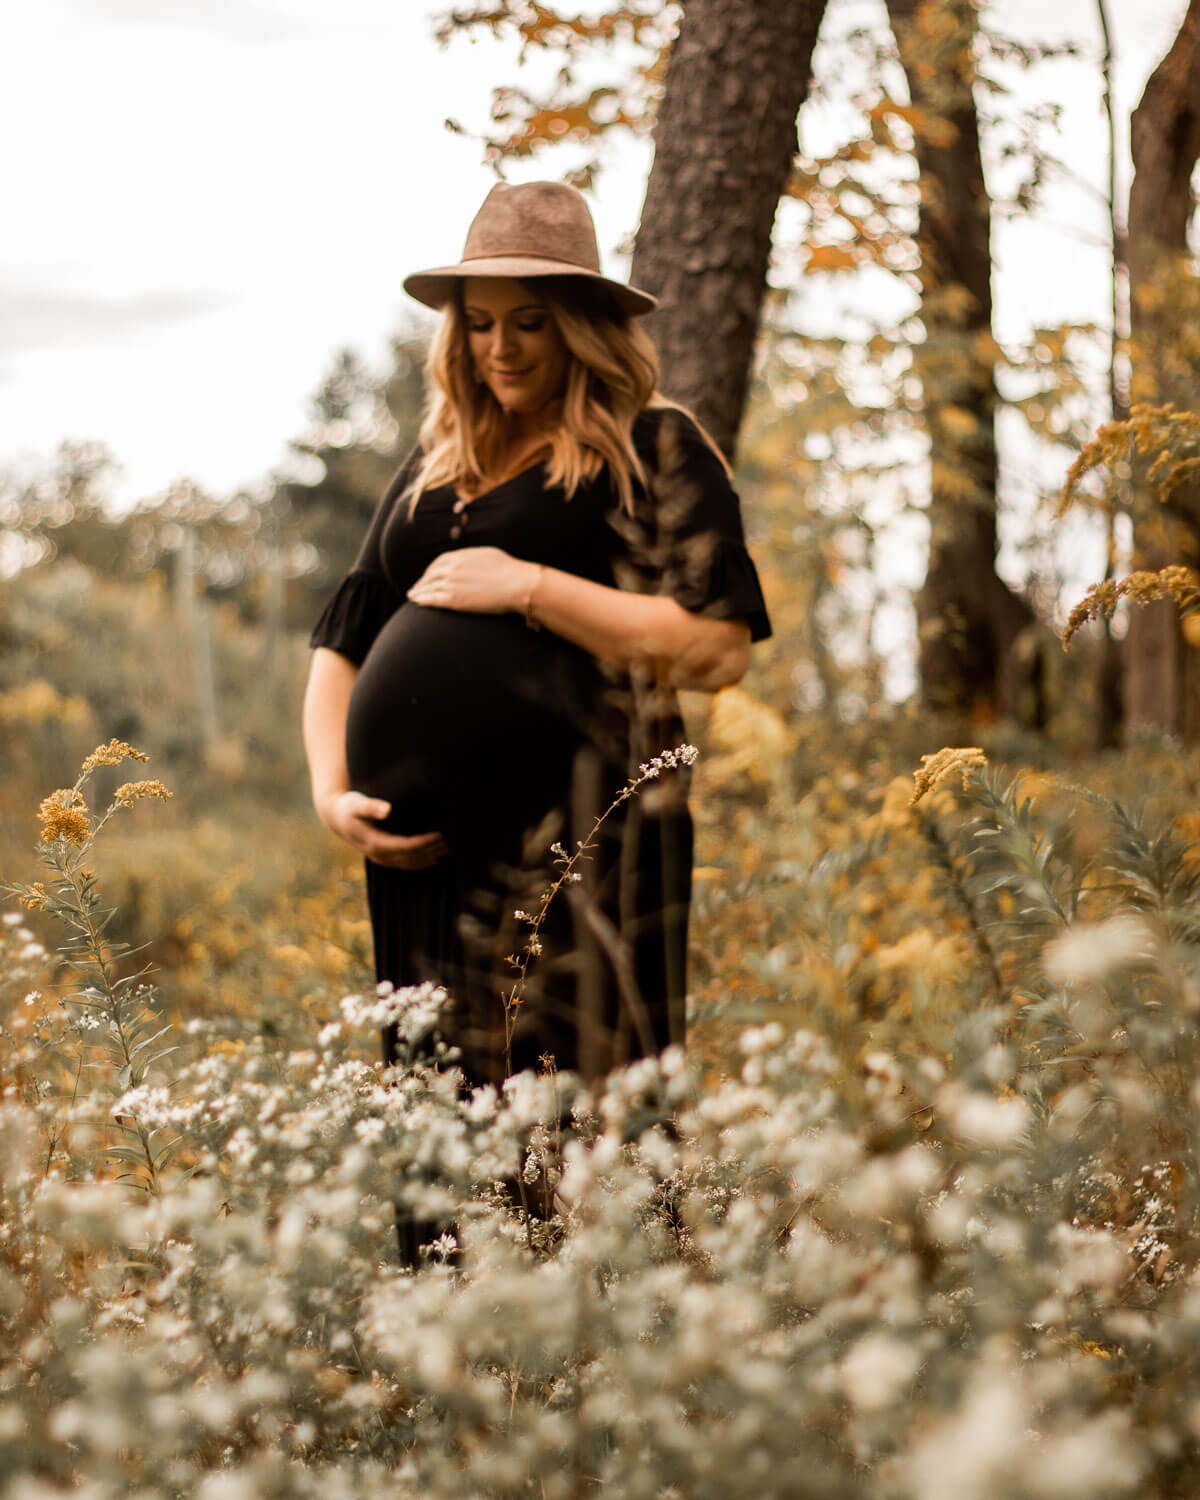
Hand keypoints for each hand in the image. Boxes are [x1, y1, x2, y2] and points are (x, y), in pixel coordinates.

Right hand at [318, 790, 446, 868]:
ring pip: (408, 864)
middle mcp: (378, 854)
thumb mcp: (357, 803)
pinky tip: (432, 860)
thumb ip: (372, 806)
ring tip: (446, 850)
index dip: (423, 843)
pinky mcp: (382, 858)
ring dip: (427, 858)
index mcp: (374, 842)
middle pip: (409, 857)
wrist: (336, 817)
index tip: (438, 836)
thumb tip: (387, 809)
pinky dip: (419, 863)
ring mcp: (380, 858)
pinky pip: (404, 864)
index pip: (405, 847)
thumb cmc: (349, 806)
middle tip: (449, 842)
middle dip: (430, 851)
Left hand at [406, 546, 536, 614]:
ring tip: (412, 596)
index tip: (428, 575)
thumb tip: (466, 559)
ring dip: (418, 591)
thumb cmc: (508, 569)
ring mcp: (452, 584)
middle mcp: (452, 568)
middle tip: (416, 587)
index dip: (431, 570)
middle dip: (422, 581)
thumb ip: (472, 556)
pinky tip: (417, 602)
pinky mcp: (455, 600)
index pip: (439, 562)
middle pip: (431, 575)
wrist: (516, 584)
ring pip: (429, 588)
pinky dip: (423, 600)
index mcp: (460, 556)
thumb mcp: (488, 554)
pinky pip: (433, 599)